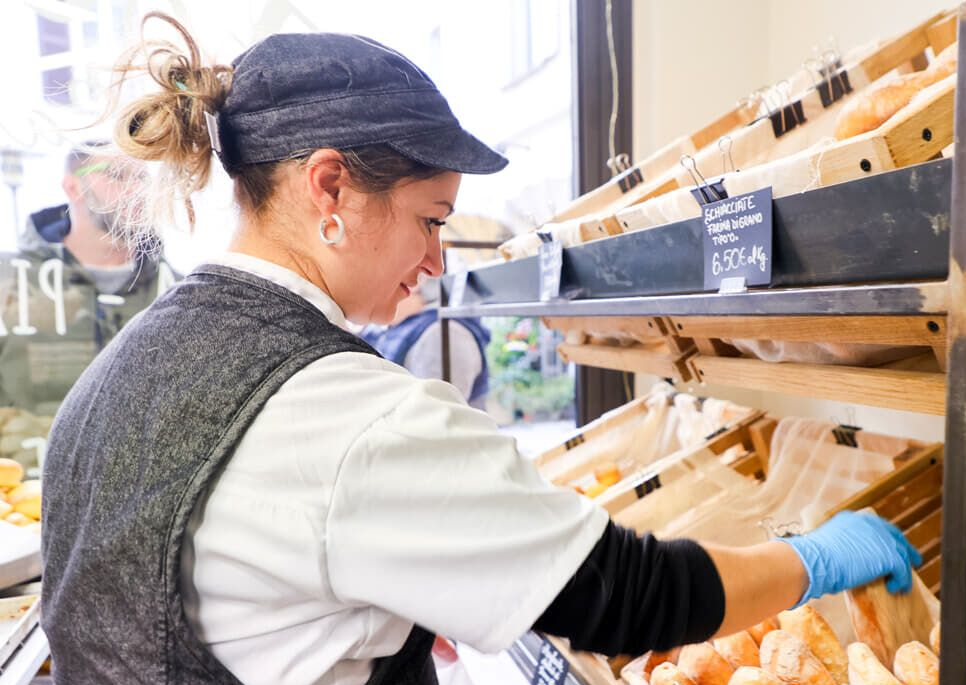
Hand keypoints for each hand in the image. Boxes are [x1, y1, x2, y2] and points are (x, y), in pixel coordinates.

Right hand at [778, 511, 921, 605]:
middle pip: (894, 536)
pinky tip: (894, 588)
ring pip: (901, 553)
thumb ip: (843, 545)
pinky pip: (903, 570)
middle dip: (904, 549)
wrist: (814, 562)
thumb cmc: (813, 559)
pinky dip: (902, 581)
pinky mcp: (889, 555)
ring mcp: (880, 538)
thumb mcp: (829, 544)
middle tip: (913, 561)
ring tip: (901, 583)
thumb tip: (848, 559)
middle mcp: (869, 524)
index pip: (877, 527)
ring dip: (903, 569)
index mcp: (853, 519)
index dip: (886, 539)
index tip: (891, 548)